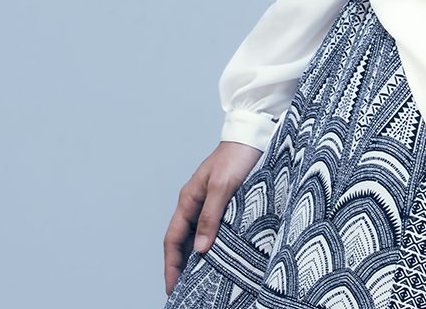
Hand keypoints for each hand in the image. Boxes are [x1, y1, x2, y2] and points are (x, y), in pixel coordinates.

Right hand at [163, 140, 262, 295]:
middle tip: (187, 290)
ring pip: (198, 236)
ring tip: (203, 280)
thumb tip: (200, 249)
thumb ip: (211, 216)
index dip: (171, 265)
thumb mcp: (223, 186)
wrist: (255, 135)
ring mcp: (209, 203)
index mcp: (189, 198)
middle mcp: (196, 203)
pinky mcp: (225, 202)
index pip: (173, 238)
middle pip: (183, 241)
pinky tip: (220, 257)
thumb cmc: (237, 156)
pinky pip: (213, 229)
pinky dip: (213, 245)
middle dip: (181, 266)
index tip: (172, 288)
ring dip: (198, 257)